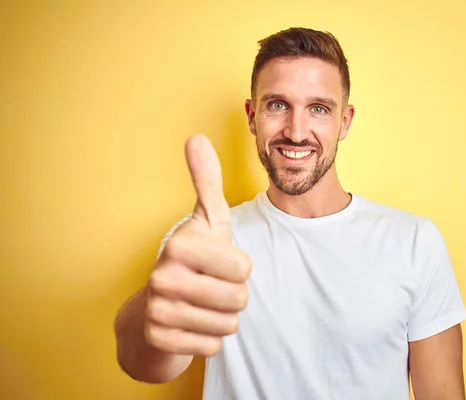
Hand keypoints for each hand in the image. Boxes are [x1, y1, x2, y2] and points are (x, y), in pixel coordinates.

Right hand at [143, 134, 251, 357]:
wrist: (154, 308)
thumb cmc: (191, 260)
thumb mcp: (205, 221)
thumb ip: (207, 181)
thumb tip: (196, 138)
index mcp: (180, 245)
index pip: (245, 269)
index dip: (239, 268)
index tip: (217, 263)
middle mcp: (163, 277)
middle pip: (240, 298)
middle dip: (233, 296)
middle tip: (210, 287)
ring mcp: (158, 311)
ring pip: (229, 325)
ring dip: (222, 318)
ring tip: (201, 305)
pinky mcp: (159, 340)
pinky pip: (214, 347)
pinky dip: (209, 339)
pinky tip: (192, 325)